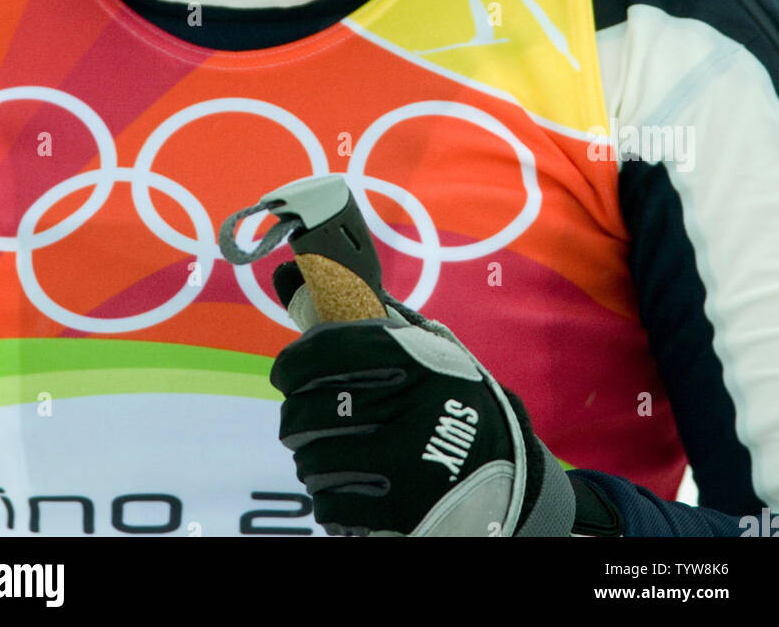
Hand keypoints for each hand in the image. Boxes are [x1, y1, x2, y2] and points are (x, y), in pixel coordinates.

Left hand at [268, 261, 577, 537]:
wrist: (512, 474)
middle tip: (298, 420)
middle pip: (313, 410)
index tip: (284, 373)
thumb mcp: (436, 354)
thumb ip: (383, 326)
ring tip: (320, 456)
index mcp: (420, 361)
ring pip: (315, 460)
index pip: (332, 350)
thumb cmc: (458, 403)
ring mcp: (408, 464)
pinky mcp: (404, 511)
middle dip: (294, 417)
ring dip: (309, 459)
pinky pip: (331, 503)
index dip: (296, 362)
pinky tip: (342, 487)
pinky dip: (327, 498)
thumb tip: (304, 285)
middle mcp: (413, 407)